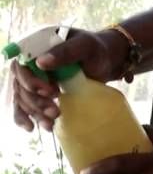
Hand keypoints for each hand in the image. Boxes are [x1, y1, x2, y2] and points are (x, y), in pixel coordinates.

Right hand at [10, 27, 126, 131]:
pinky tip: (35, 127)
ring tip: (51, 123)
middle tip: (54, 110)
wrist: (109, 60)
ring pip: (24, 98)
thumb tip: (40, 62)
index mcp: (37, 47)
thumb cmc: (97, 49)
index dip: (29, 80)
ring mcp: (35, 78)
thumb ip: (65, 52)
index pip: (21, 66)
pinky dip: (28, 117)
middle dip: (35, 101)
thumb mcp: (85, 46)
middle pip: (21, 85)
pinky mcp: (42, 92)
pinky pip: (27, 105)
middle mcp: (31, 63)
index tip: (48, 91)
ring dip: (34, 112)